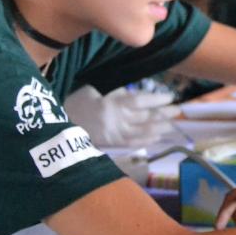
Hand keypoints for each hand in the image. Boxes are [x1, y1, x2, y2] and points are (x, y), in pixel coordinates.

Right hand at [63, 85, 177, 146]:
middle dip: (163, 114)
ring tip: (173, 125)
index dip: (157, 100)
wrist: (57, 125)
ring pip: (142, 132)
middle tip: (178, 111)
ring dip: (159, 128)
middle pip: (145, 117)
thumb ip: (117, 93)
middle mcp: (116, 120)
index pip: (140, 101)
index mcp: (111, 103)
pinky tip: (157, 138)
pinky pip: (132, 144)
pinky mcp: (110, 144)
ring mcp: (113, 134)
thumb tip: (138, 97)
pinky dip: (146, 141)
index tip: (171, 97)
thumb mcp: (95, 90)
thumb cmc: (76, 102)